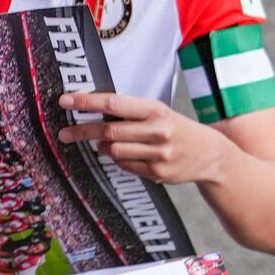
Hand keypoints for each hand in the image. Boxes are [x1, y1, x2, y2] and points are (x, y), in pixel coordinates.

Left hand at [57, 91, 225, 183]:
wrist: (211, 155)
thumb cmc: (178, 128)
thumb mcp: (160, 113)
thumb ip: (131, 113)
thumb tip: (95, 112)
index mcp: (156, 110)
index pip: (114, 103)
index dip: (86, 102)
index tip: (65, 101)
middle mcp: (157, 131)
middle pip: (108, 130)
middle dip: (81, 131)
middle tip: (63, 133)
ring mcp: (157, 154)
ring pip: (113, 150)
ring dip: (102, 146)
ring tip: (101, 143)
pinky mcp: (157, 173)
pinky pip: (124, 165)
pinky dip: (118, 159)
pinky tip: (124, 154)